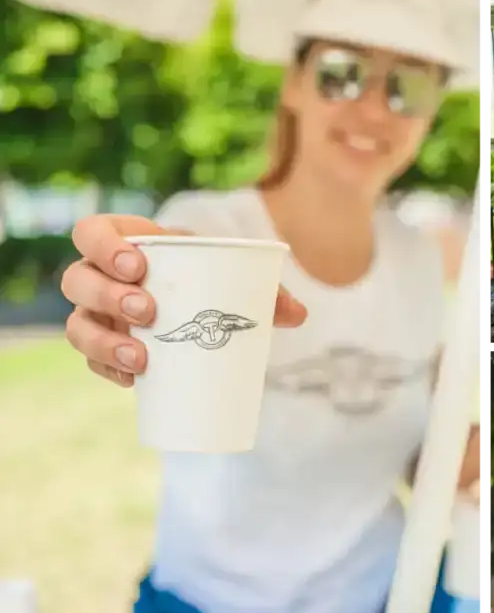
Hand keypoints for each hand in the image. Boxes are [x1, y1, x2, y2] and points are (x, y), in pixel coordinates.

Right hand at [60, 215, 307, 386]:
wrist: (208, 312)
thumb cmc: (217, 281)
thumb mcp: (237, 275)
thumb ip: (268, 290)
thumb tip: (297, 315)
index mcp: (130, 244)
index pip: (92, 231)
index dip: (103, 245)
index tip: (138, 265)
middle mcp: (102, 277)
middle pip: (77, 279)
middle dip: (107, 295)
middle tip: (149, 311)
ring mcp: (98, 314)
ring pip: (77, 325)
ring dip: (103, 341)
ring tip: (142, 358)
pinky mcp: (104, 347)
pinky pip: (91, 361)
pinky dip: (109, 371)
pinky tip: (134, 381)